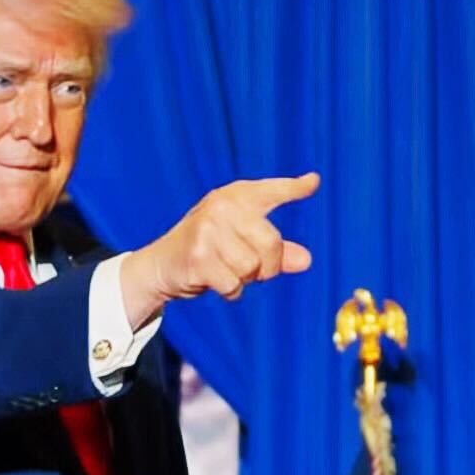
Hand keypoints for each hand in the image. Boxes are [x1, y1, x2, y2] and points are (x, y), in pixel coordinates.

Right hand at [120, 173, 319, 327]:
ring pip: (252, 267)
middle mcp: (222, 206)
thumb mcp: (243, 244)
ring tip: (224, 270)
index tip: (313, 183)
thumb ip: (276, 251)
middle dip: (267, 267)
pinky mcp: (199, 255)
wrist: (161, 265)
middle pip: (271, 244)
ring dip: (244, 280)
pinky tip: (213, 281)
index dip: (294, 188)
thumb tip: (306, 260)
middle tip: (248, 269)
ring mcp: (208, 229)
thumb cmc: (208, 251)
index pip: (271, 191)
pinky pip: (234, 284)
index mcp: (235, 197)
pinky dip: (230, 291)